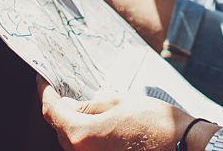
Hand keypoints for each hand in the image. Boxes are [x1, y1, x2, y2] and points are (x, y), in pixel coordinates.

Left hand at [40, 79, 195, 150]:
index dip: (44, 93)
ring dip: (73, 123)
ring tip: (81, 105)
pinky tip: (96, 123)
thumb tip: (70, 105)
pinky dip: (85, 135)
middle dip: (59, 109)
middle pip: (59, 128)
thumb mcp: (117, 102)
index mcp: (81, 134)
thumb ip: (89, 105)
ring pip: (72, 140)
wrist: (180, 145)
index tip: (42, 80)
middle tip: (63, 90)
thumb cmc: (152, 122)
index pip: (51, 111)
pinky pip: (86, 148)